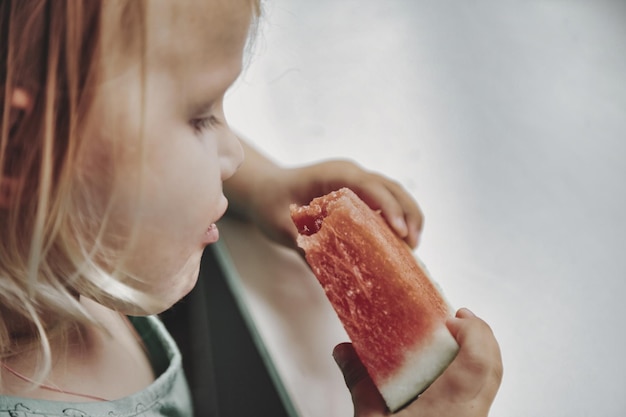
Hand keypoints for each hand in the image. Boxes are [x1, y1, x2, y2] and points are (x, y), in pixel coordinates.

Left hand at [231, 158, 422, 250]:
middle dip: (408, 214)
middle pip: (392, 188)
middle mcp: (351, 175)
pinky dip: (398, 221)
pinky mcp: (359, 195)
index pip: (370, 186)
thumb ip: (304, 247)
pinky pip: (385, 204)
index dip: (389, 207)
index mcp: (334, 174)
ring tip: (413, 248)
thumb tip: (332, 275)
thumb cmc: (270, 201)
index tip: (400, 232)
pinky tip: (400, 244)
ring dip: (408, 217)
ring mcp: (357, 183)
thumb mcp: (282, 227)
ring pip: (394, 194)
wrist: (264, 189)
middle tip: (413, 246)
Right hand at [333, 308, 502, 416]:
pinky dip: (474, 374)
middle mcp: (469, 416)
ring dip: (479, 354)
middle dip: (480, 336)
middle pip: (494, 367)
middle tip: (458, 320)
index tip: (452, 318)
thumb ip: (359, 383)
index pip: (477, 362)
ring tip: (455, 341)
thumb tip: (346, 352)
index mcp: (450, 411)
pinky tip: (450, 374)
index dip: (473, 333)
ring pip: (492, 381)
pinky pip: (483, 394)